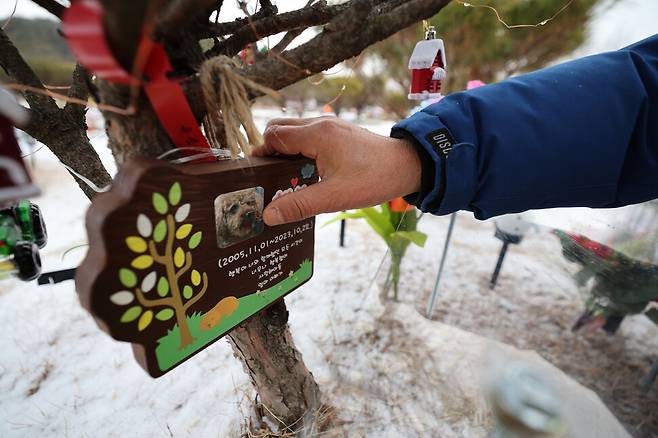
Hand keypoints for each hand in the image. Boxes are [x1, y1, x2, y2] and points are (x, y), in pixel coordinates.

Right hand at [252, 116, 420, 225]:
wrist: (409, 165)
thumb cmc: (374, 178)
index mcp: (316, 135)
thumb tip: (268, 215)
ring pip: (295, 130)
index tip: (257, 176)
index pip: (273, 136)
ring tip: (286, 177)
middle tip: (269, 177)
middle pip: (280, 128)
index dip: (260, 155)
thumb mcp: (335, 197)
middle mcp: (321, 124)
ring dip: (285, 149)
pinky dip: (300, 148)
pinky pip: (309, 134)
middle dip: (269, 150)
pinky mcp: (340, 132)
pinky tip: (306, 172)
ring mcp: (331, 126)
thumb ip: (299, 205)